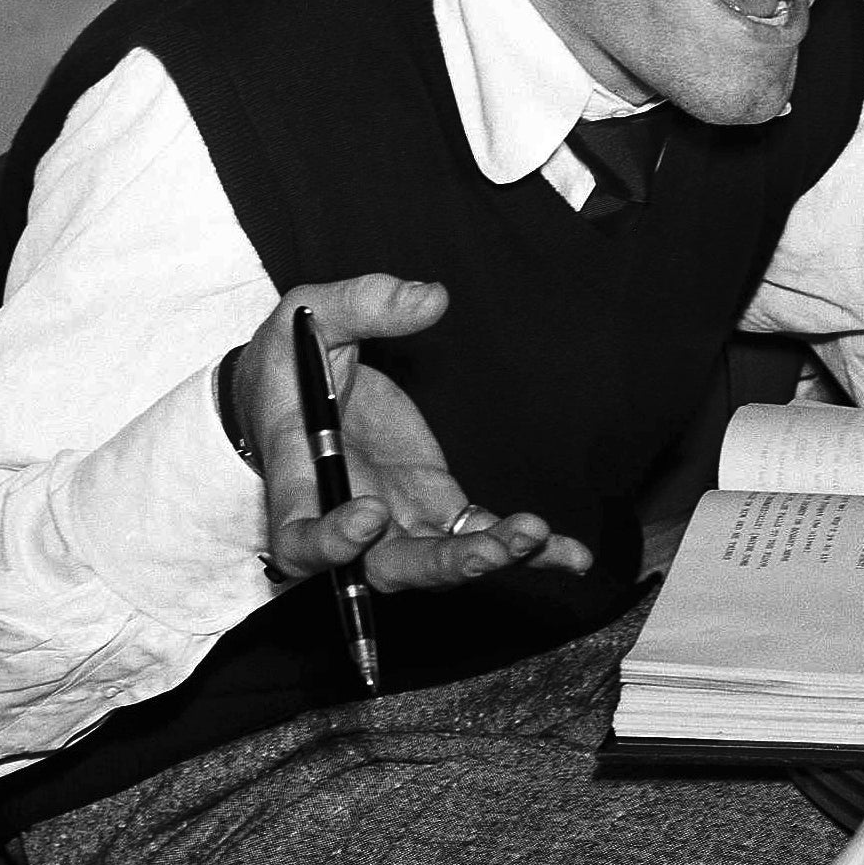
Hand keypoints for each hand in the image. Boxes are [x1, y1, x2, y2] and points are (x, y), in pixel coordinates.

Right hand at [232, 275, 592, 590]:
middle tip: (491, 547)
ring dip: (489, 556)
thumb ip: (361, 304)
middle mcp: (347, 516)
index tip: (371, 514)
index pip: (300, 538)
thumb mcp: (311, 318)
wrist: (298, 387)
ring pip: (440, 560)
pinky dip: (526, 553)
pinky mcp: (435, 505)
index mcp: (300, 480)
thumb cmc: (291, 358)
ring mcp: (396, 518)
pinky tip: (572, 556)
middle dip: (441, 564)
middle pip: (388, 567)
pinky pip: (478, 536)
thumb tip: (431, 298)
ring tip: (537, 535)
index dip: (330, 543)